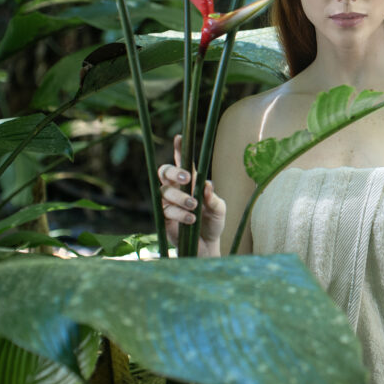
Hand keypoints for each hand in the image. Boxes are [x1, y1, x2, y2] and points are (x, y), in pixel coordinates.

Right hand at [158, 135, 225, 256]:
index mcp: (191, 182)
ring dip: (180, 197)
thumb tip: (207, 185)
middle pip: (165, 172)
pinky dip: (179, 213)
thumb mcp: (219, 209)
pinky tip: (191, 219)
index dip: (179, 150)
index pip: (183, 162)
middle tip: (187, 178)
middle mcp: (177, 190)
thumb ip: (213, 198)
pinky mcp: (164, 218)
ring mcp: (168, 203)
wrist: (207, 246)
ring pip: (165, 191)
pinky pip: (166, 211)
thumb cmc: (214, 222)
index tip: (180, 138)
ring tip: (194, 207)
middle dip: (174, 172)